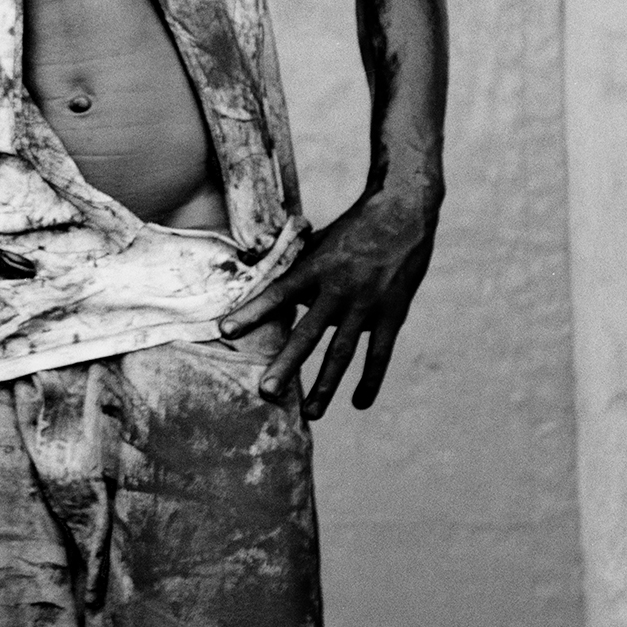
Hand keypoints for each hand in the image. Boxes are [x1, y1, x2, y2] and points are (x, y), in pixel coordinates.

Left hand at [221, 185, 440, 417]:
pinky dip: (370, 380)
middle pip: (308, 334)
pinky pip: (379, 354)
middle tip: (266, 392)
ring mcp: (367, 304)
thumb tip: (259, 281)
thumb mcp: (316, 242)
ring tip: (310, 413)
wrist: (402, 213)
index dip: (251, 312)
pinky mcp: (393, 314)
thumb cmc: (350, 229)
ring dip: (325, 385)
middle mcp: (338, 289)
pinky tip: (358, 403)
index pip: (277, 294)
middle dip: (286, 365)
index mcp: (315, 268)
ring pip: (342, 352)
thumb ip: (293, 268)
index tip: (225, 330)